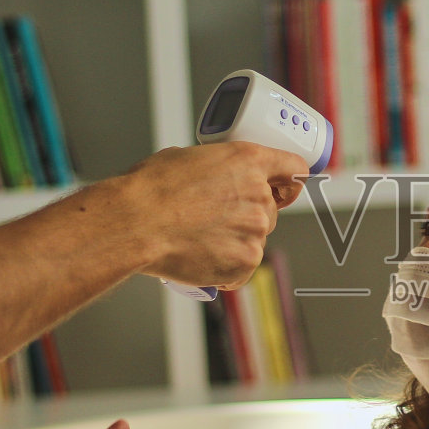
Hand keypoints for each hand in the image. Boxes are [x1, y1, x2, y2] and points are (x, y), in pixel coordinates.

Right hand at [126, 143, 309, 289]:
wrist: (135, 223)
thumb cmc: (151, 189)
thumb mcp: (188, 158)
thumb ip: (218, 169)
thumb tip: (216, 178)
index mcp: (248, 161)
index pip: (293, 168)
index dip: (289, 181)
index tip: (285, 189)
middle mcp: (259, 195)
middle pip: (270, 210)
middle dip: (247, 216)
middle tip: (215, 220)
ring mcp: (256, 231)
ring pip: (255, 240)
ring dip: (235, 243)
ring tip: (200, 240)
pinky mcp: (246, 262)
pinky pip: (243, 268)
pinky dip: (226, 269)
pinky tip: (201, 259)